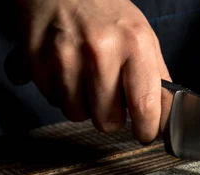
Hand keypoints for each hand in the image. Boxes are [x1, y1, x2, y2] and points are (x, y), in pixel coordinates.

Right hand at [6, 0, 171, 143]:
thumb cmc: (107, 15)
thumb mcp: (142, 38)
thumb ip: (156, 80)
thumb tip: (164, 120)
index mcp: (134, 43)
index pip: (145, 106)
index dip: (146, 129)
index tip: (144, 134)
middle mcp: (100, 49)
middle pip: (107, 120)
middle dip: (110, 116)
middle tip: (109, 97)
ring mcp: (65, 54)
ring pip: (76, 114)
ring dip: (82, 104)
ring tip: (84, 78)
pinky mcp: (35, 59)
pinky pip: (51, 99)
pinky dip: (58, 91)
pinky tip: (64, 69)